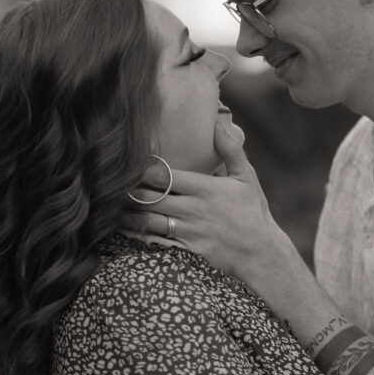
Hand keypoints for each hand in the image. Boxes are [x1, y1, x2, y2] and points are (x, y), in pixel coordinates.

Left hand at [127, 118, 290, 282]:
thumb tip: (218, 122)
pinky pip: (157, 242)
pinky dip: (139, 235)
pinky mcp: (187, 250)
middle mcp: (194, 209)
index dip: (143, 170)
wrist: (261, 252)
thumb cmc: (253, 211)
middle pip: (151, 198)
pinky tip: (126, 229)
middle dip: (129, 191)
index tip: (130, 162)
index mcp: (206, 189)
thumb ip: (231, 149)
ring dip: (128, 213)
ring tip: (112, 205)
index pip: (166, 176)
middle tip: (112, 183)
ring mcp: (189, 232)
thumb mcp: (247, 177)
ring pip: (149, 221)